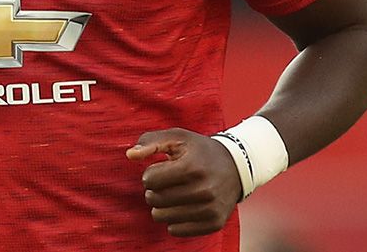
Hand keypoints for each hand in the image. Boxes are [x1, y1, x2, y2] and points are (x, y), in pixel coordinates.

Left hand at [126, 128, 242, 237]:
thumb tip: (129, 155)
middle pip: (154, 199)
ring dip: (162, 206)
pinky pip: (176, 230)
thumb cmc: (200, 151)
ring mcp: (210, 209)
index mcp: (192, 167)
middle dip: (154, 190)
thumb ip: (150, 142)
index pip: (150, 179)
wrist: (236, 166)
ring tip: (173, 194)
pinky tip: (182, 206)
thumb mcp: (177, 137)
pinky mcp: (214, 223)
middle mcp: (203, 190)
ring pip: (162, 216)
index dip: (151, 173)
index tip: (161, 169)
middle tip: (166, 183)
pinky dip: (174, 220)